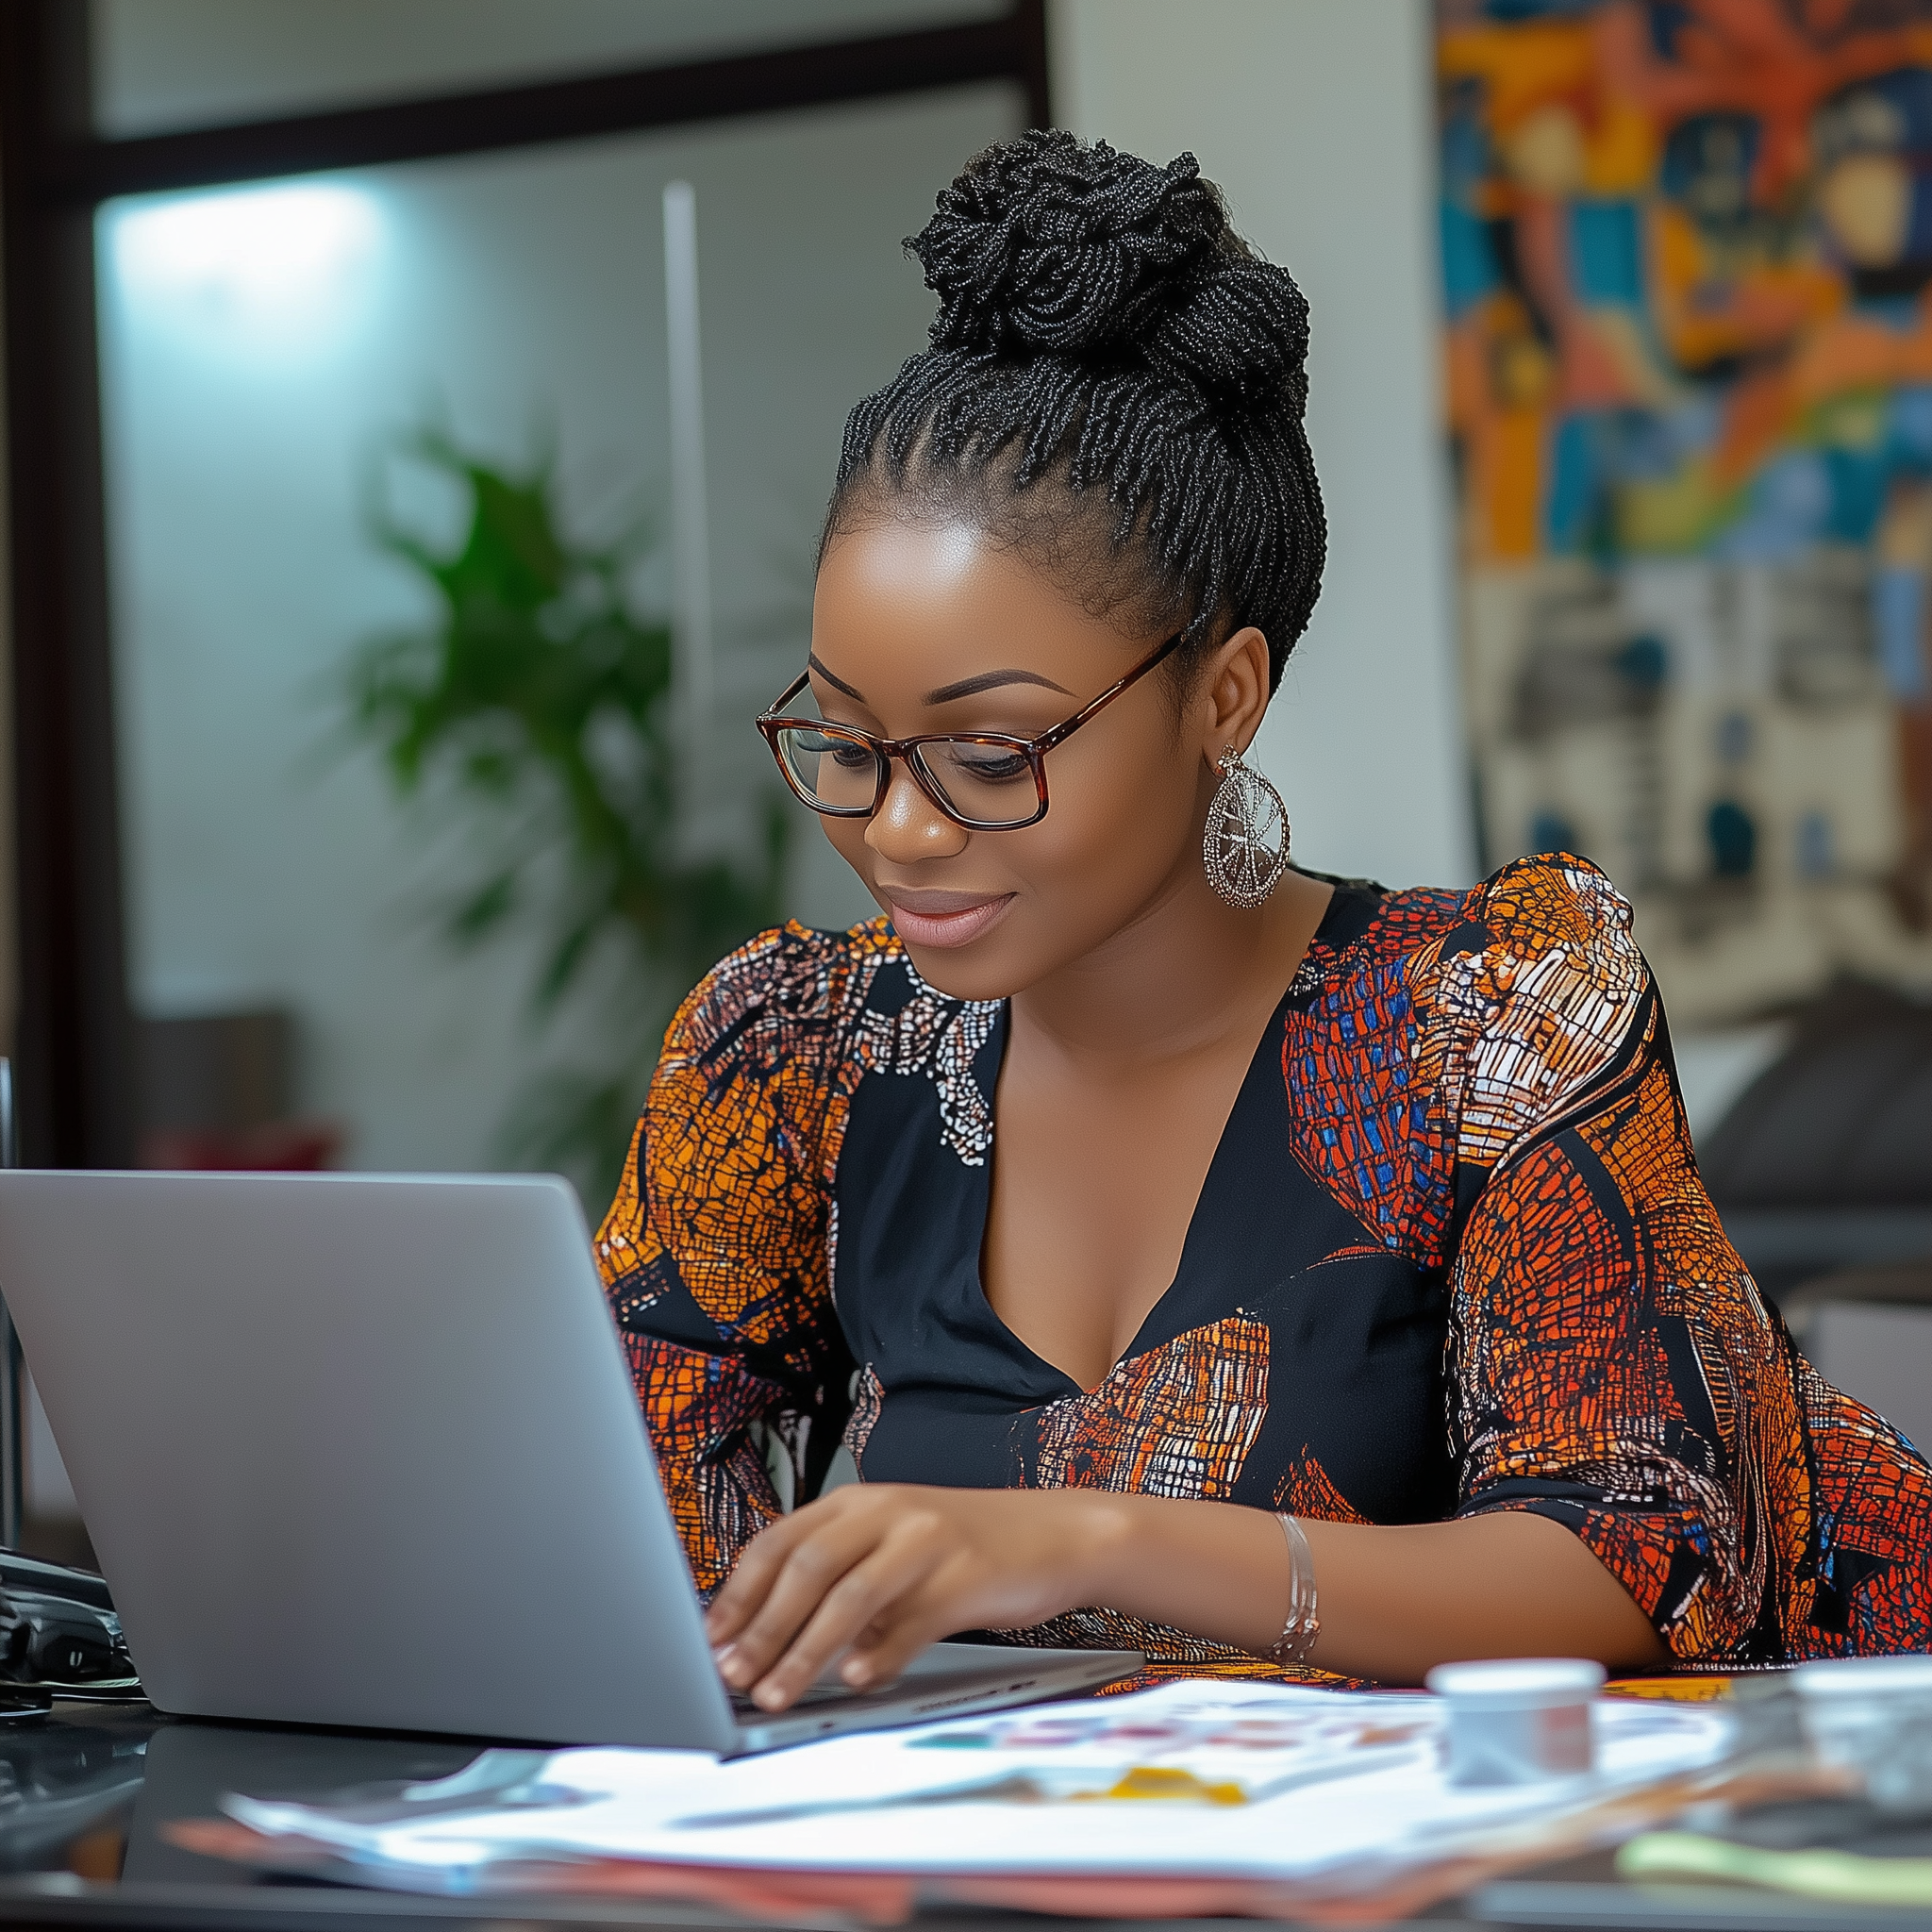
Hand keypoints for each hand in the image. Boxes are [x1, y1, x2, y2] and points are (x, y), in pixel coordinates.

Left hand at [703, 1484, 1107, 1710]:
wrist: (1058, 1533)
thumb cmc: (966, 1547)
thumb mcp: (895, 1544)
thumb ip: (842, 1576)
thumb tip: (770, 1636)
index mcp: (859, 1502)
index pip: (780, 1541)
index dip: (740, 1591)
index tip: (713, 1639)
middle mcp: (888, 1512)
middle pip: (808, 1567)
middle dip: (763, 1627)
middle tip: (733, 1675)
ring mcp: (927, 1541)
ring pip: (851, 1595)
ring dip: (806, 1651)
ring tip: (777, 1693)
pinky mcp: (965, 1576)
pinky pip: (913, 1621)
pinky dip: (882, 1654)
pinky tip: (858, 1680)